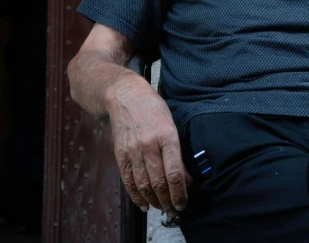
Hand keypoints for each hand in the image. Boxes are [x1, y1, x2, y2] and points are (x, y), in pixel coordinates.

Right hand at [106, 73, 191, 214]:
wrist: (124, 96)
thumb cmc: (152, 108)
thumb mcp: (171, 125)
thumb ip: (178, 154)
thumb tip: (187, 179)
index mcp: (166, 136)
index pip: (174, 174)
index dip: (180, 194)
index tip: (184, 203)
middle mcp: (149, 145)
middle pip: (159, 183)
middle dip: (168, 202)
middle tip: (175, 210)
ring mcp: (133, 151)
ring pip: (144, 186)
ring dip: (154, 202)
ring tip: (162, 208)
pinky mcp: (121, 155)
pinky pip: (129, 181)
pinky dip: (136, 196)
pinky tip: (144, 203)